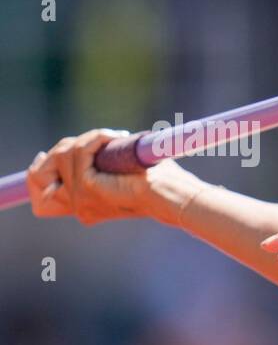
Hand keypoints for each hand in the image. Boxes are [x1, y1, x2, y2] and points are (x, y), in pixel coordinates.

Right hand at [27, 128, 185, 224]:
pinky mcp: (88, 187)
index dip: (37, 173)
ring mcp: (80, 199)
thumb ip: (95, 165)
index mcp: (83, 207)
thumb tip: (77, 148)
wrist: (173, 195)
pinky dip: (96, 138)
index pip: (40, 197)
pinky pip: (80, 151)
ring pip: (63, 154)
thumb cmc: (156, 183)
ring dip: (89, 139)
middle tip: (102, 139)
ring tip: (115, 139)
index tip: (43, 156)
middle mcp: (77, 207)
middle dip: (67, 147)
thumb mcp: (119, 172)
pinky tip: (115, 137)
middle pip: (44, 169)